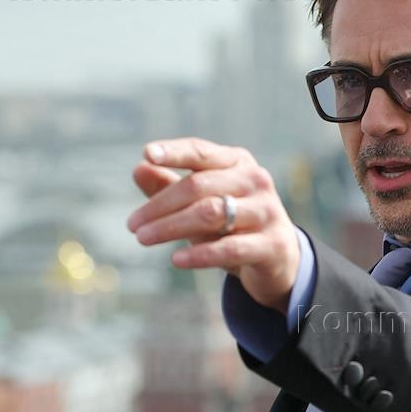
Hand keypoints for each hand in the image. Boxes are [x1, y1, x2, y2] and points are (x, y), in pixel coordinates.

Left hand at [126, 137, 300, 314]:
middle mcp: (255, 181)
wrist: (278, 259)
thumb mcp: (201, 203)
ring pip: (211, 214)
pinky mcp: (272, 244)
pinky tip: (176, 259)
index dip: (174, 152)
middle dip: (160, 205)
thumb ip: (170, 186)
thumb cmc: (233, 224)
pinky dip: (200, 254)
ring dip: (171, 227)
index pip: (201, 152)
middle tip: (132, 224)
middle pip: (199, 187)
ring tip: (143, 238)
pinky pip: (230, 247)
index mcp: (237, 162)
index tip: (147, 154)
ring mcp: (267, 211)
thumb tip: (139, 169)